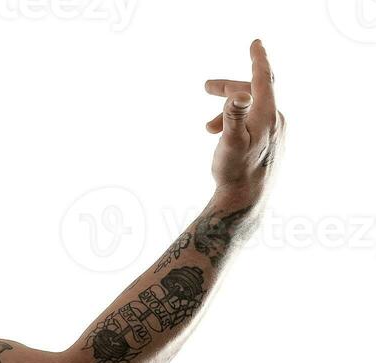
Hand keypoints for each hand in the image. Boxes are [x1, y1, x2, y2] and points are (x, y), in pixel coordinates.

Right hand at [203, 39, 283, 205]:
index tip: (255, 43)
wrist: (247, 200)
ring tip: (206, 128)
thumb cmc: (235, 171)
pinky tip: (223, 138)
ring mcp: (276, 132)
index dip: (258, 59)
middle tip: (205, 87)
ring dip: (226, 111)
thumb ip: (233, 114)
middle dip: (228, 89)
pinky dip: (236, 122)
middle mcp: (276, 119)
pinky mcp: (272, 143)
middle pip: (253, 92)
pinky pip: (254, 122)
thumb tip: (241, 93)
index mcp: (267, 113)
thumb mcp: (230, 140)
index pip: (264, 78)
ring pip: (251, 109)